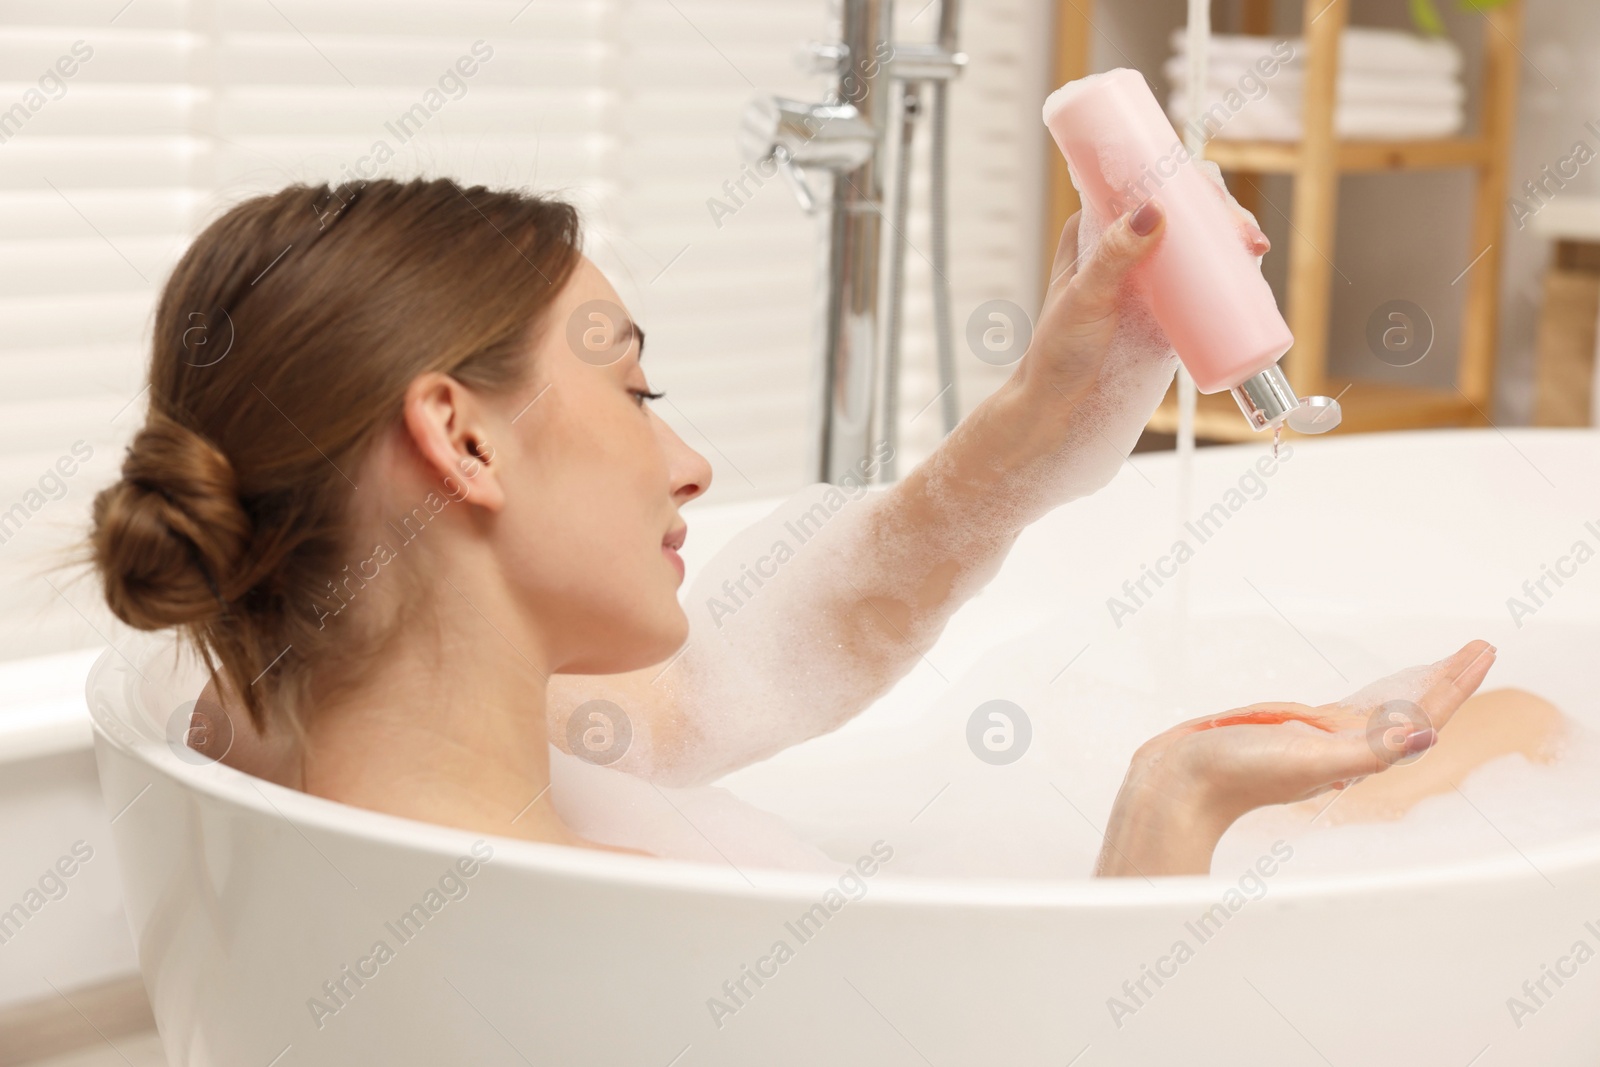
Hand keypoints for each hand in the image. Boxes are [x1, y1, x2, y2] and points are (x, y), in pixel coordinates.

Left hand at [1010, 164, 1268, 413]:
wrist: (1056, 402)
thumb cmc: (1059, 349)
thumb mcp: (1087, 298)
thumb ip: (1113, 258)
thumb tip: (1154, 209)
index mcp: (1095, 226)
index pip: (1145, 184)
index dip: (1188, 183)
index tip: (1218, 202)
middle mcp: (1120, 242)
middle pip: (1179, 210)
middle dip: (1219, 213)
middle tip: (1248, 238)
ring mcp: (1143, 274)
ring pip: (1192, 242)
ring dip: (1227, 238)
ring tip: (1255, 250)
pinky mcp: (1160, 305)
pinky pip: (1196, 277)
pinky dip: (1223, 269)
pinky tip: (1247, 269)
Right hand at [1097, 640, 1496, 876]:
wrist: (1179, 787)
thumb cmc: (1238, 776)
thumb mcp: (1308, 758)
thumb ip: (1366, 752)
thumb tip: (1427, 739)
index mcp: (1355, 753)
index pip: (1421, 715)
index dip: (1455, 683)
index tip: (1483, 650)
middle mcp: (1341, 747)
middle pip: (1409, 710)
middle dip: (1444, 681)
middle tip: (1476, 650)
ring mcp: (1313, 741)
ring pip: (1377, 711)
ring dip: (1410, 689)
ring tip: (1435, 669)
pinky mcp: (1283, 734)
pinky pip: (1337, 713)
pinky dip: (1365, 700)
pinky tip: (1370, 699)